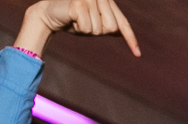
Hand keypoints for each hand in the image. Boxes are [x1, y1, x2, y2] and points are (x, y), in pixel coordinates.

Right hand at [16, 0, 138, 56]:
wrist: (49, 14)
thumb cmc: (72, 19)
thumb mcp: (92, 23)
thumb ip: (105, 25)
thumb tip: (119, 33)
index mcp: (107, 1)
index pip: (121, 22)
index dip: (130, 38)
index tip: (138, 54)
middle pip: (111, 27)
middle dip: (97, 31)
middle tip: (84, 23)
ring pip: (98, 29)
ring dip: (86, 30)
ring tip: (77, 20)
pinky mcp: (79, 3)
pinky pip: (87, 28)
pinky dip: (79, 28)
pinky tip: (71, 19)